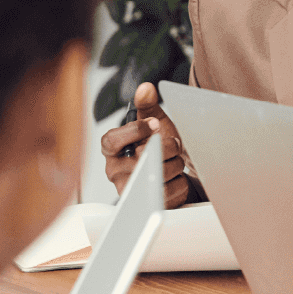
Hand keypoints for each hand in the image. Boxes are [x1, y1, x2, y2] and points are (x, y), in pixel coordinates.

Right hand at [99, 82, 196, 209]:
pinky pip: (170, 192)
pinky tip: (176, 179)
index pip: (111, 140)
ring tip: (174, 162)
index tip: (154, 124)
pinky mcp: (147, 205)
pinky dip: (180, 183)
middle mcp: (115, 171)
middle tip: (174, 143)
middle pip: (143, 156)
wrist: (175, 174)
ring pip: (159, 174)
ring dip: (176, 165)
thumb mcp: (155, 124)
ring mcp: (130, 190)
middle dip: (167, 147)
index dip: (134, 131)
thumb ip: (148, 106)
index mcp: (112, 150)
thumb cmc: (160, 148)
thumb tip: (146, 88)